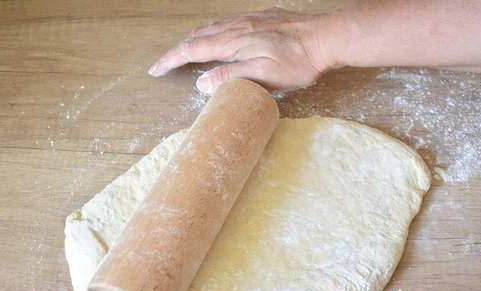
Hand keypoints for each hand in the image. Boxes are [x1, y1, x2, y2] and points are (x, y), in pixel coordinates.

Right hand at [148, 7, 336, 92]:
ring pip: (212, 27)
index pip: (192, 51)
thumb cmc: (298, 61)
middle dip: (177, 50)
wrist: (326, 37)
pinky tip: (220, 38)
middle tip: (166, 63)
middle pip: (197, 36)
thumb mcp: (264, 76)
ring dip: (194, 40)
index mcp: (234, 43)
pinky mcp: (261, 18)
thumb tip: (201, 82)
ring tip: (186, 52)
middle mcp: (237, 27)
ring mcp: (249, 20)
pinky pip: (227, 23)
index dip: (171, 60)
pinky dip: (213, 33)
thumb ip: (231, 77)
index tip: (155, 69)